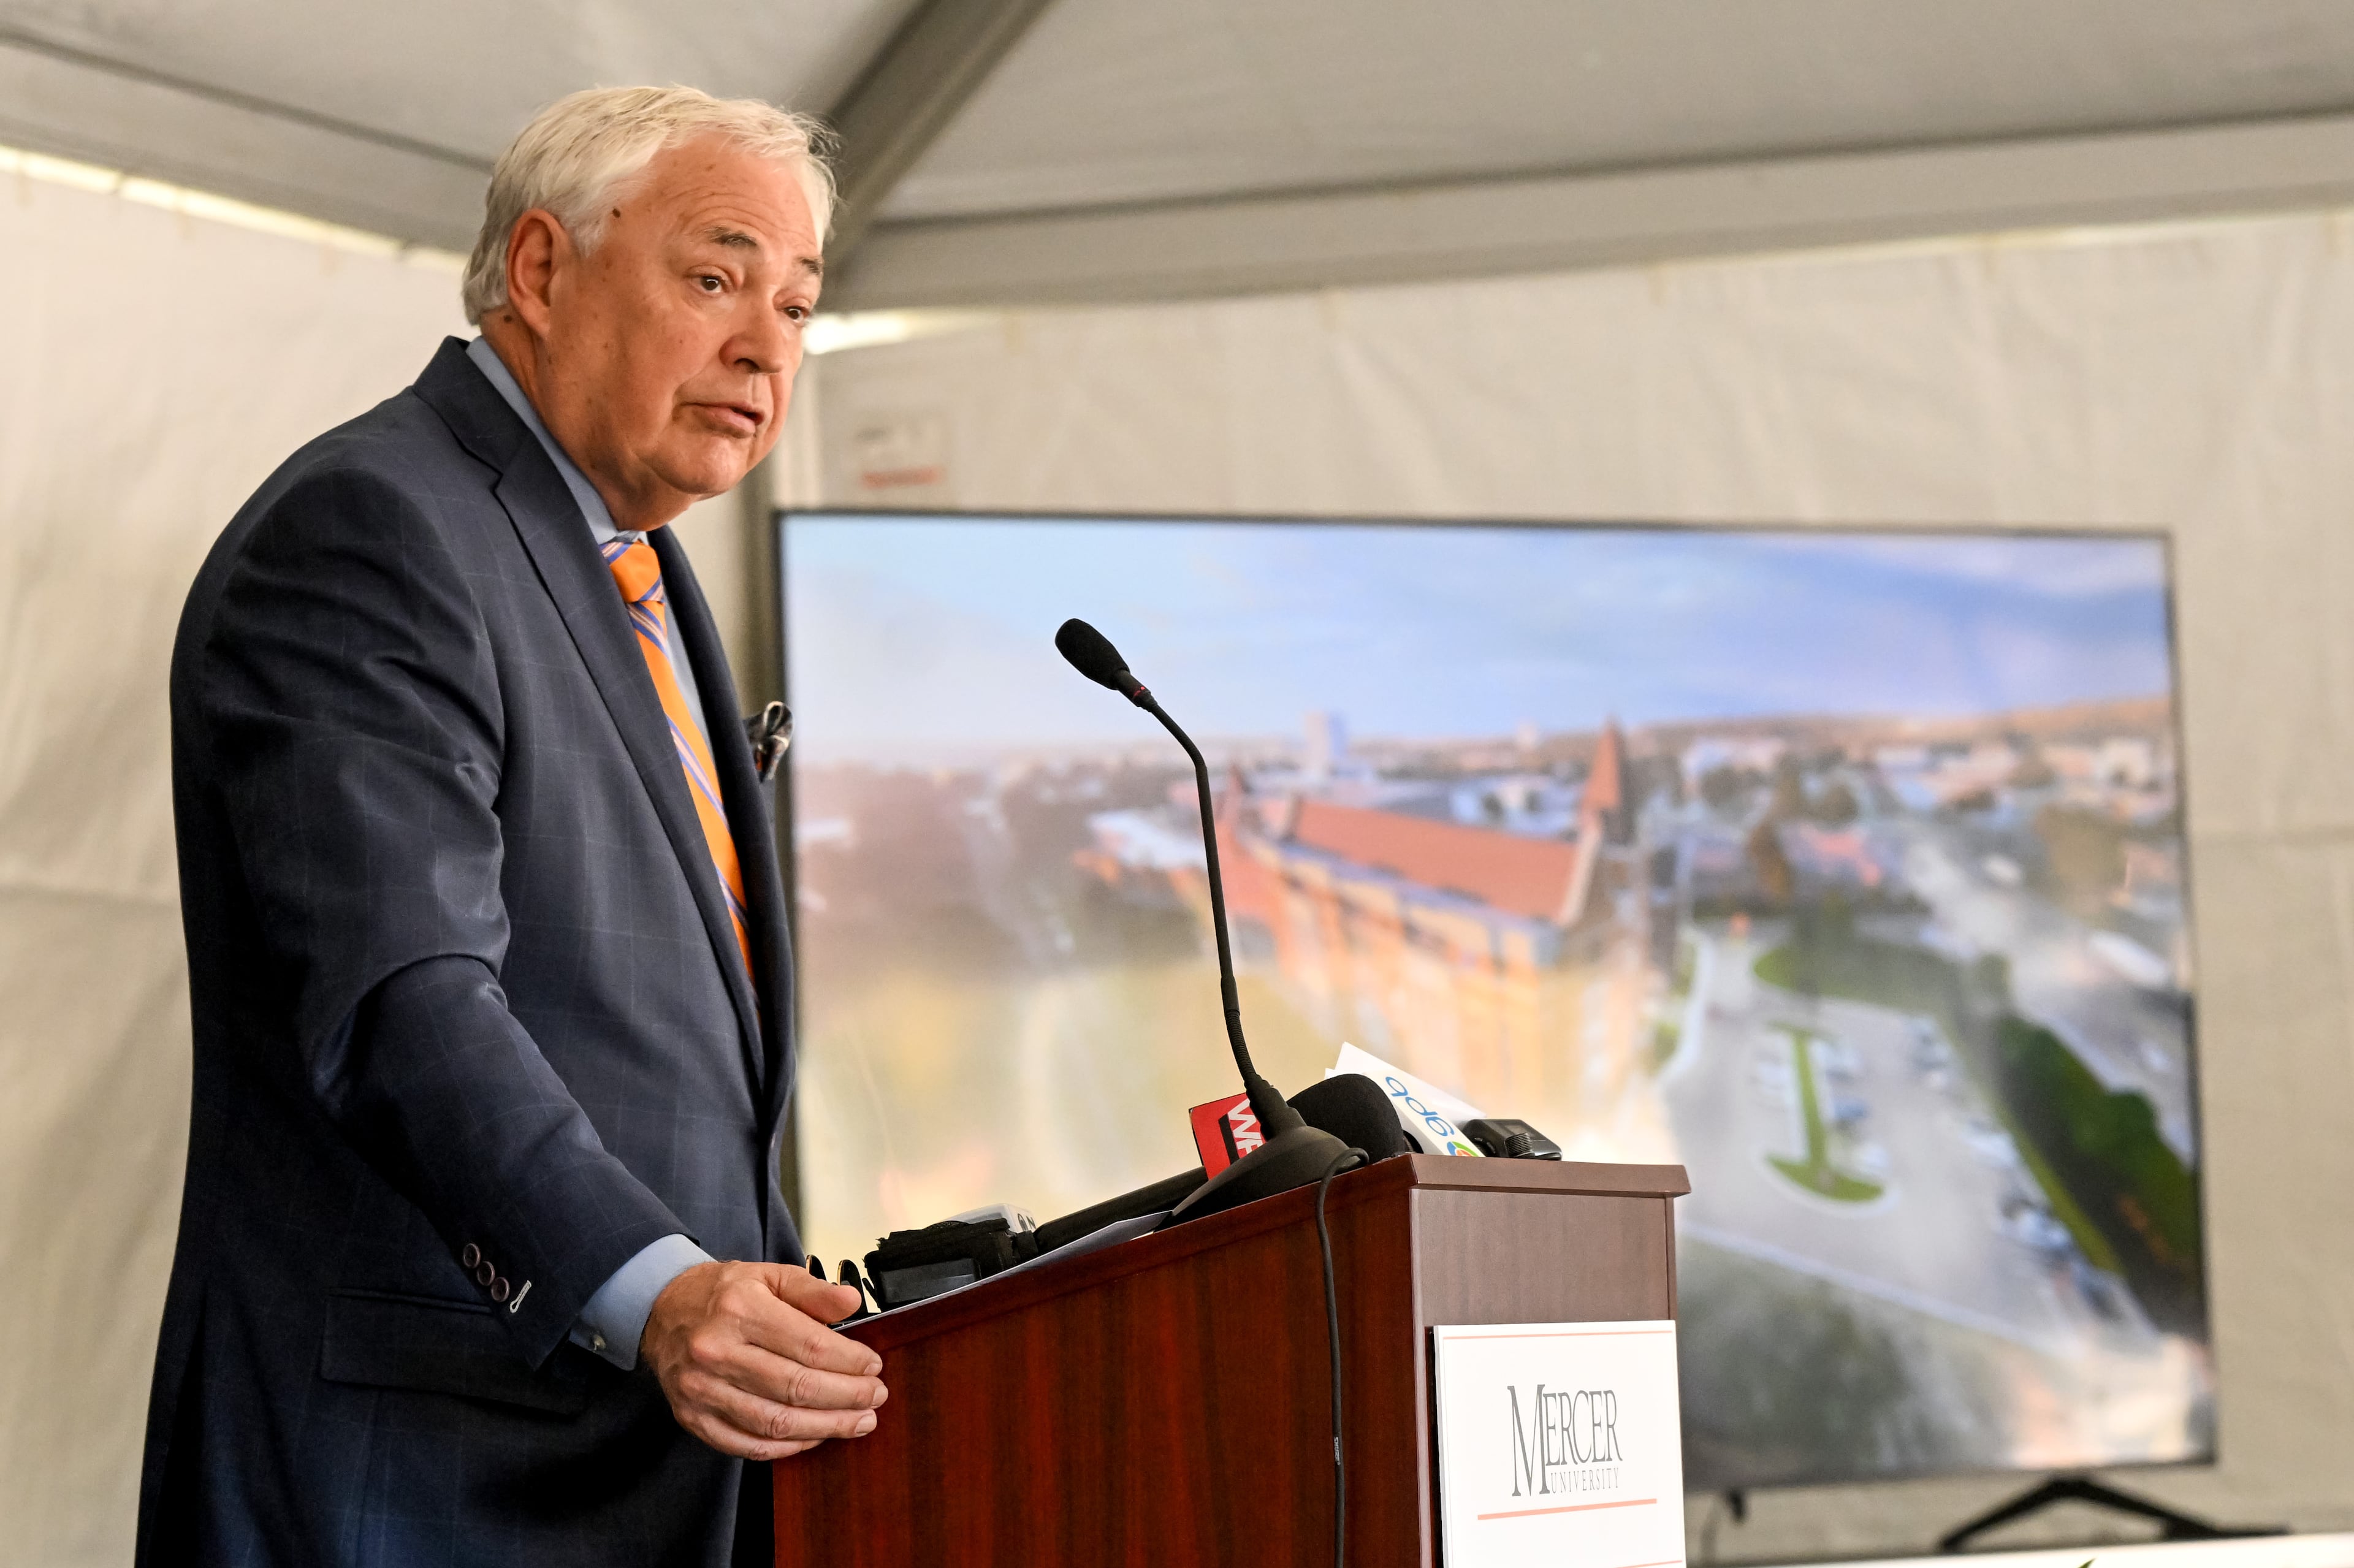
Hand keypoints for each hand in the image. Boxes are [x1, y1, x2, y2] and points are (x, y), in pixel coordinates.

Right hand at [640, 1260, 886, 1459]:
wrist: (662, 1309)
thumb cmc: (722, 1293)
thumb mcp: (768, 1275)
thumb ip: (812, 1289)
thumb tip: (852, 1302)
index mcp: (740, 1309)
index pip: (809, 1346)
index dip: (850, 1362)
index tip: (873, 1367)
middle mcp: (716, 1351)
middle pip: (796, 1388)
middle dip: (846, 1398)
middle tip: (874, 1398)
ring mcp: (701, 1389)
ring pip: (775, 1423)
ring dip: (824, 1427)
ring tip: (856, 1422)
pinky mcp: (693, 1418)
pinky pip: (747, 1445)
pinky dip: (786, 1447)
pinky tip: (814, 1436)